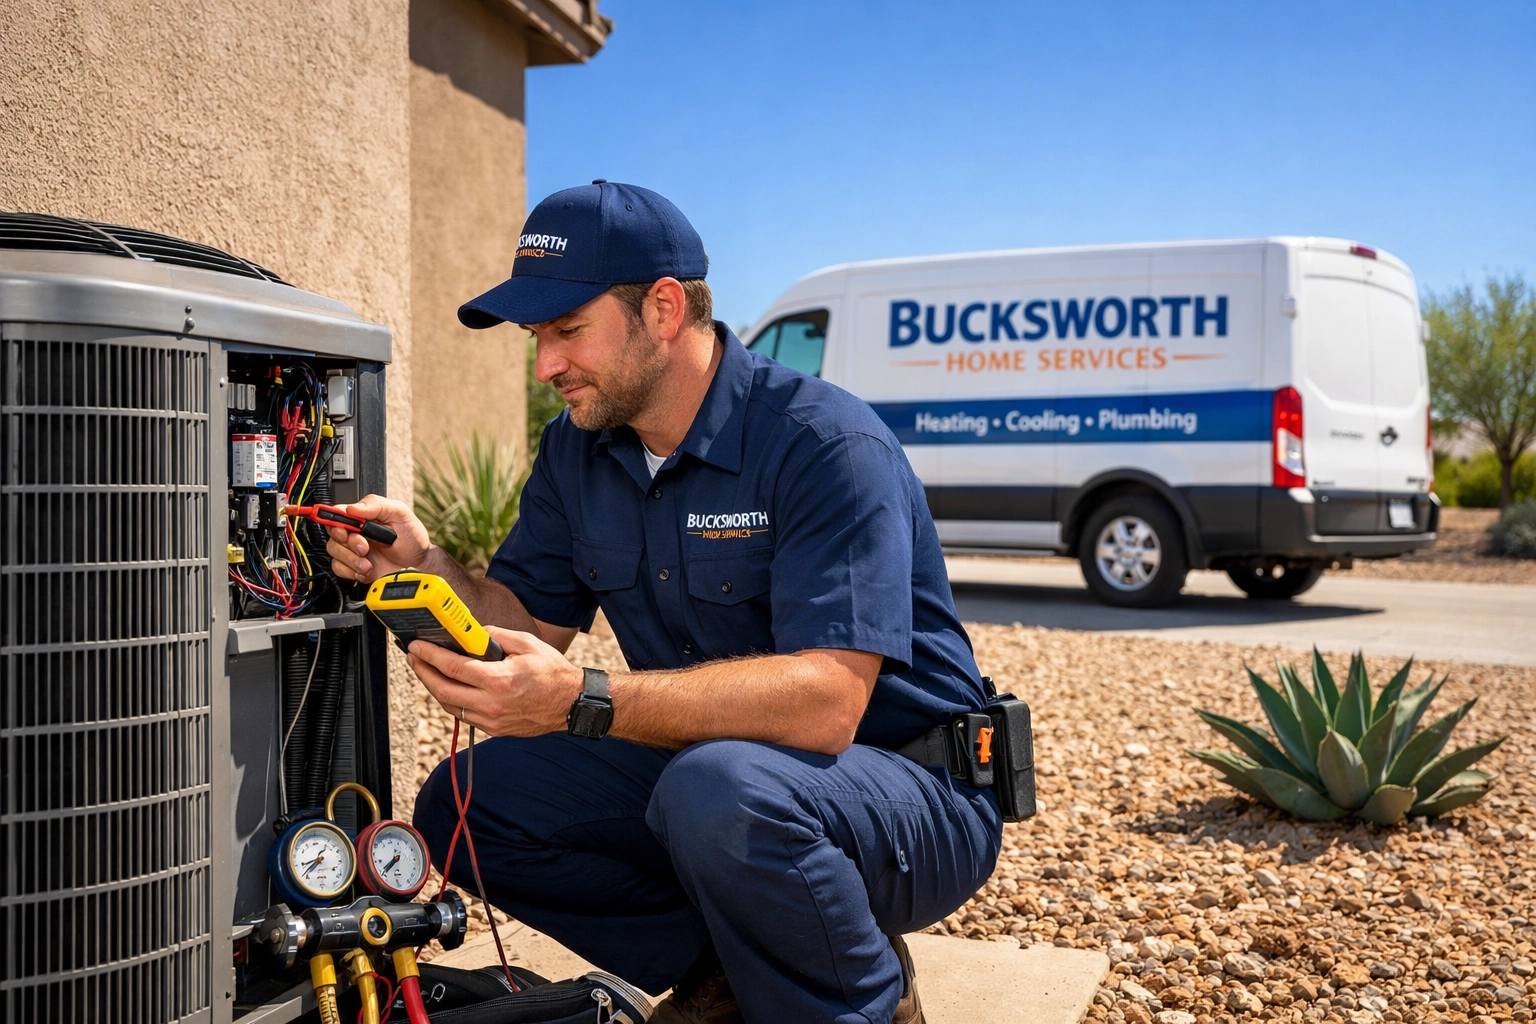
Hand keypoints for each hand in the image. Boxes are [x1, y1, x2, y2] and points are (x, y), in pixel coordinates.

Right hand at [325, 494, 430, 581]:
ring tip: (368, 562)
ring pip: (334, 552)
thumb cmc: (411, 537)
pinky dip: (351, 571)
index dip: (335, 519)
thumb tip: (353, 508)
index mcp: (363, 516)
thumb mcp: (400, 513)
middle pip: (333, 533)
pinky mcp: (353, 567)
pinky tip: (366, 569)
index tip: (344, 528)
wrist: (418, 563)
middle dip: (348, 542)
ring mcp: (353, 550)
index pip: (338, 512)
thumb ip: (377, 505)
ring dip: (351, 559)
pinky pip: (338, 568)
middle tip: (364, 547)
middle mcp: (355, 532)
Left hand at [407, 626, 583, 736]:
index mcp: (499, 680)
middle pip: (442, 690)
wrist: (571, 703)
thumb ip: (496, 635)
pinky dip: (452, 700)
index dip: (430, 656)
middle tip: (414, 657)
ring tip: (427, 671)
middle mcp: (492, 703)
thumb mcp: (527, 643)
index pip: (453, 668)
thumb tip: (473, 633)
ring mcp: (492, 720)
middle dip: (422, 672)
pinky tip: (449, 687)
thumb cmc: (553, 673)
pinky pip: (464, 715)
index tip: (416, 646)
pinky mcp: (494, 729)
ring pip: (449, 706)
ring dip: (434, 687)